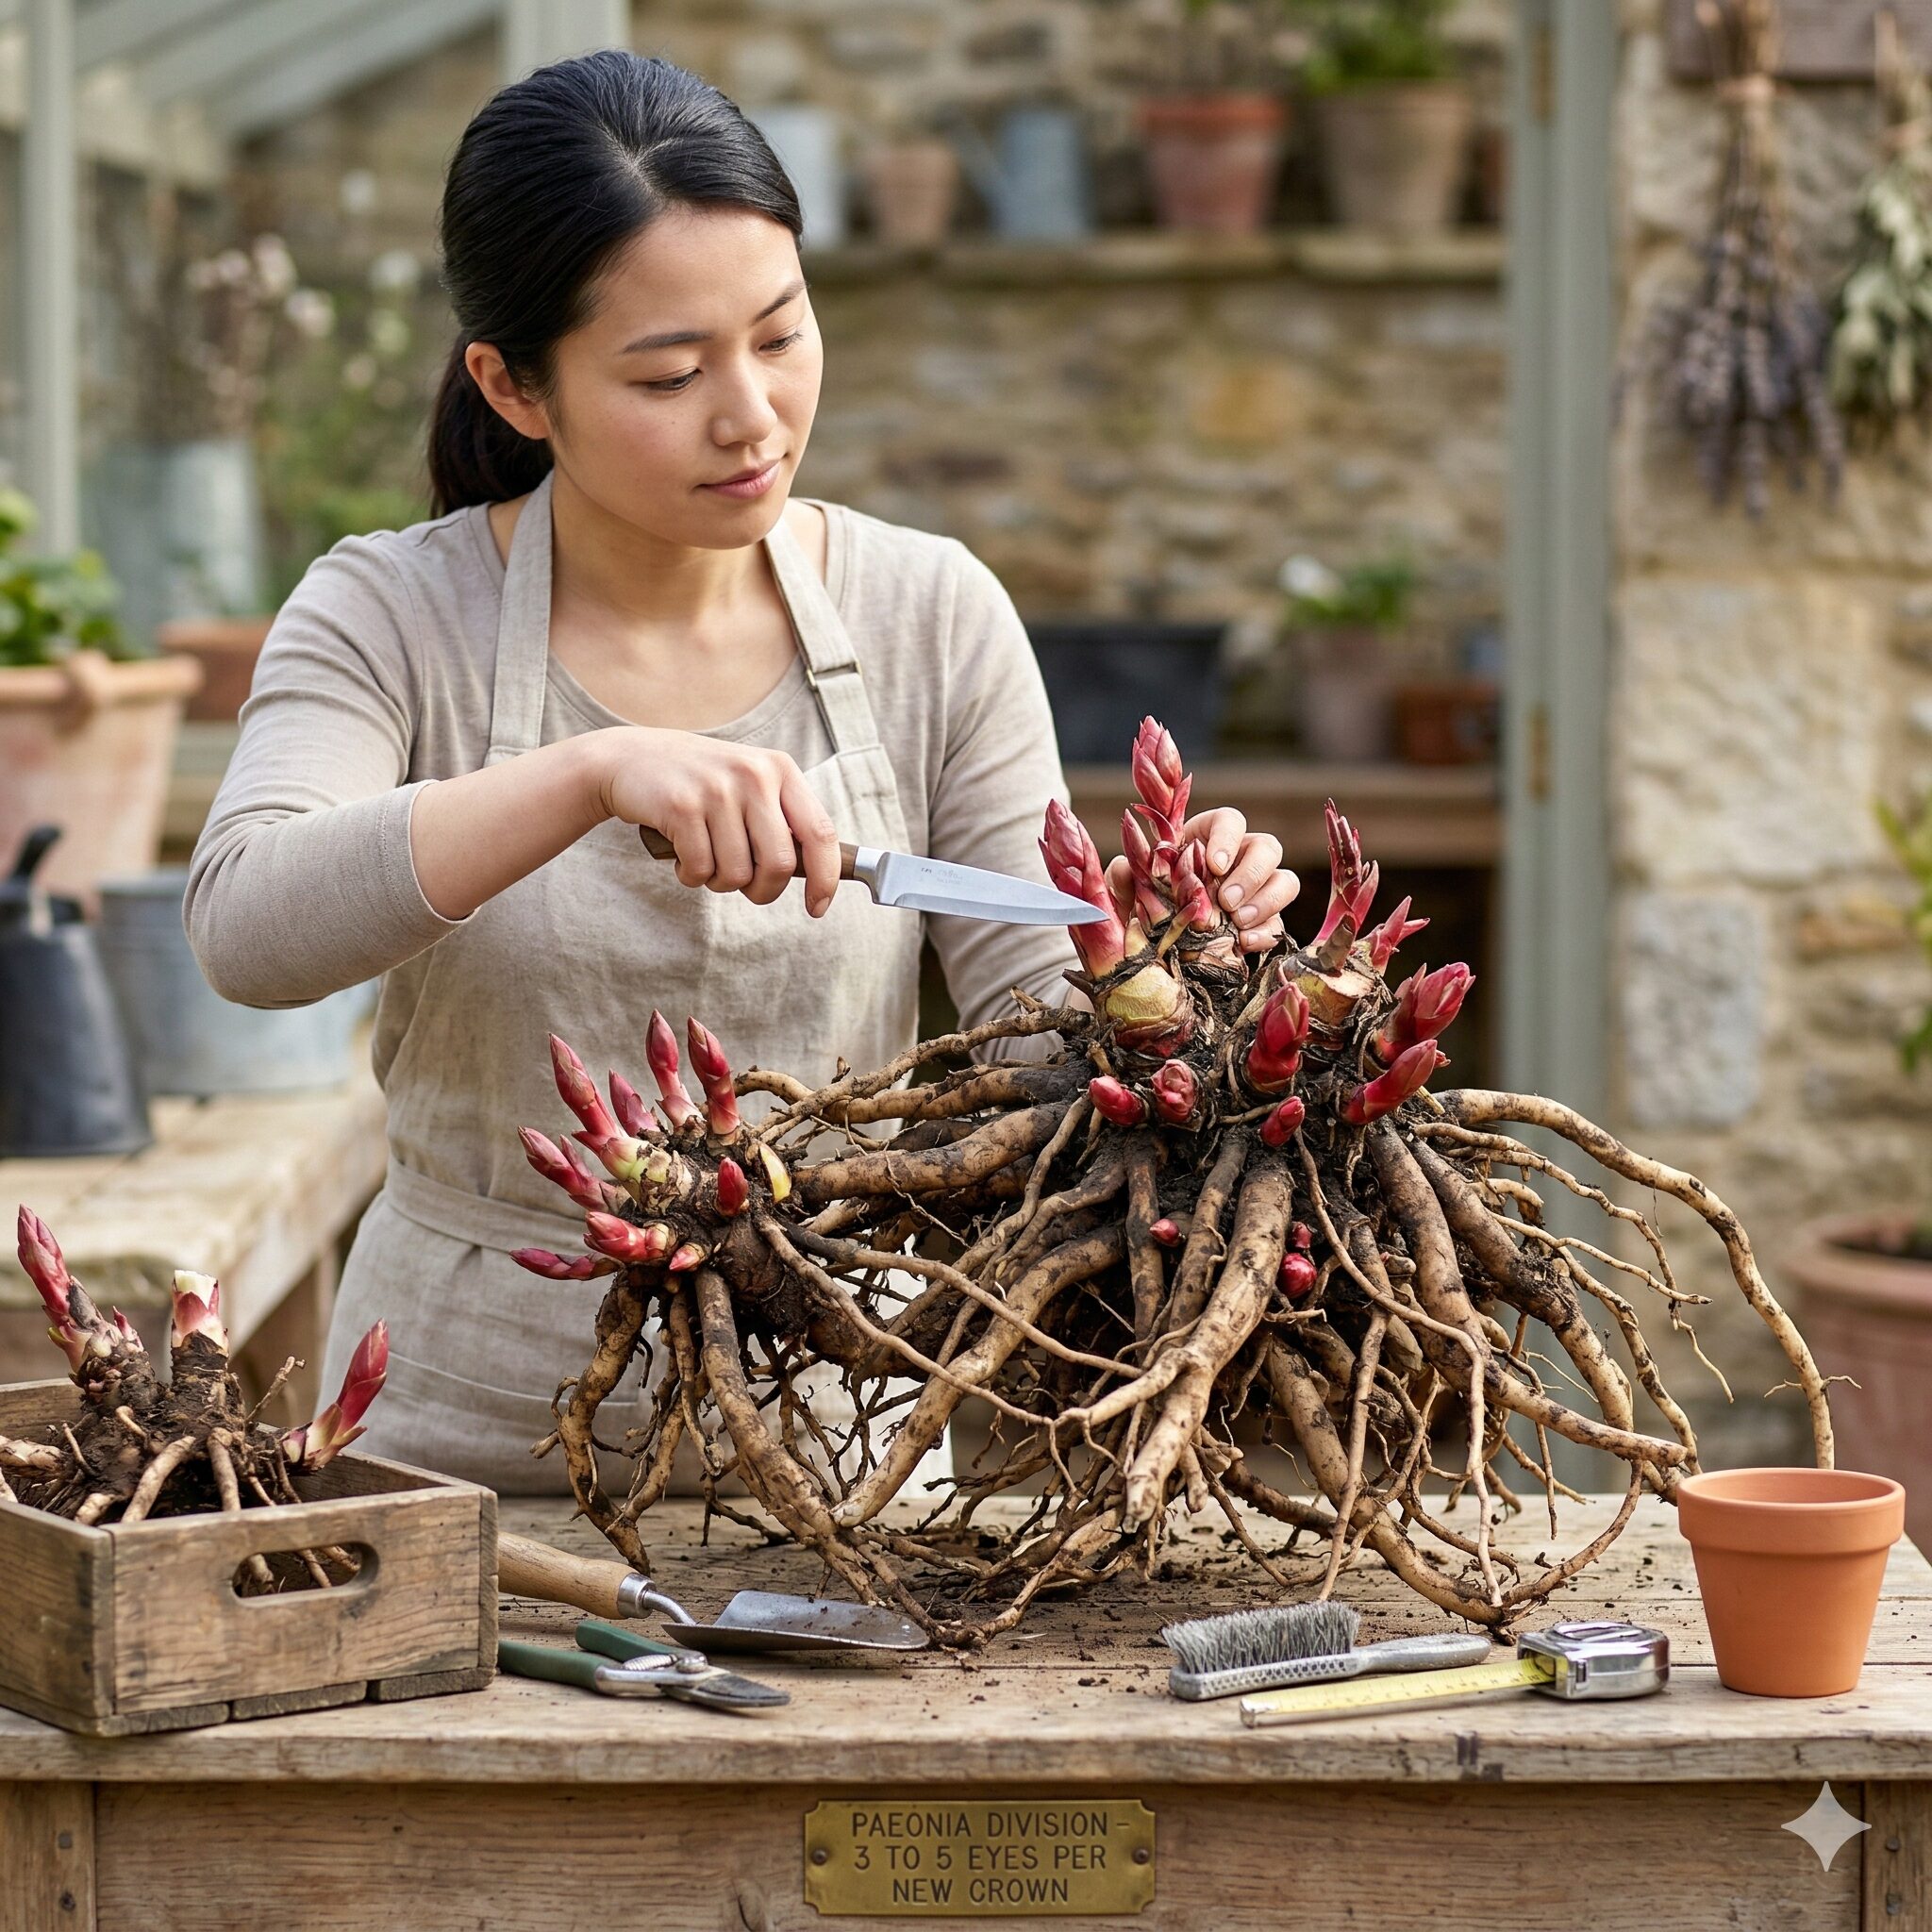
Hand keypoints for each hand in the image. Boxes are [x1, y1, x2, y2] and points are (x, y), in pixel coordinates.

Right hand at [590, 727, 842, 916]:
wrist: (629, 759)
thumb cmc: (698, 784)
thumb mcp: (748, 785)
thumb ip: (781, 820)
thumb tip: (817, 875)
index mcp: (780, 770)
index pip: (820, 833)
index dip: (825, 878)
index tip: (817, 907)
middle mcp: (754, 775)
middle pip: (780, 864)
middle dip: (763, 891)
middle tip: (746, 889)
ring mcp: (717, 789)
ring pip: (738, 873)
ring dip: (720, 883)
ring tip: (706, 860)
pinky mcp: (682, 806)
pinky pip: (701, 870)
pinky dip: (691, 876)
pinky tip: (682, 855)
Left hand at [1104, 807, 1298, 954]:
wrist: (1156, 943)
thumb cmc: (1146, 901)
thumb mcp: (1131, 889)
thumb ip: (1125, 876)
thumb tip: (1122, 868)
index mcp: (1206, 838)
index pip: (1229, 821)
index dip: (1228, 838)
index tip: (1216, 864)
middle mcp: (1239, 858)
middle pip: (1267, 847)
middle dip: (1252, 874)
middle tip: (1228, 900)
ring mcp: (1257, 890)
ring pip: (1285, 881)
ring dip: (1267, 901)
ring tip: (1239, 922)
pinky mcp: (1264, 920)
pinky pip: (1279, 921)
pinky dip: (1266, 932)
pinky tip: (1244, 943)